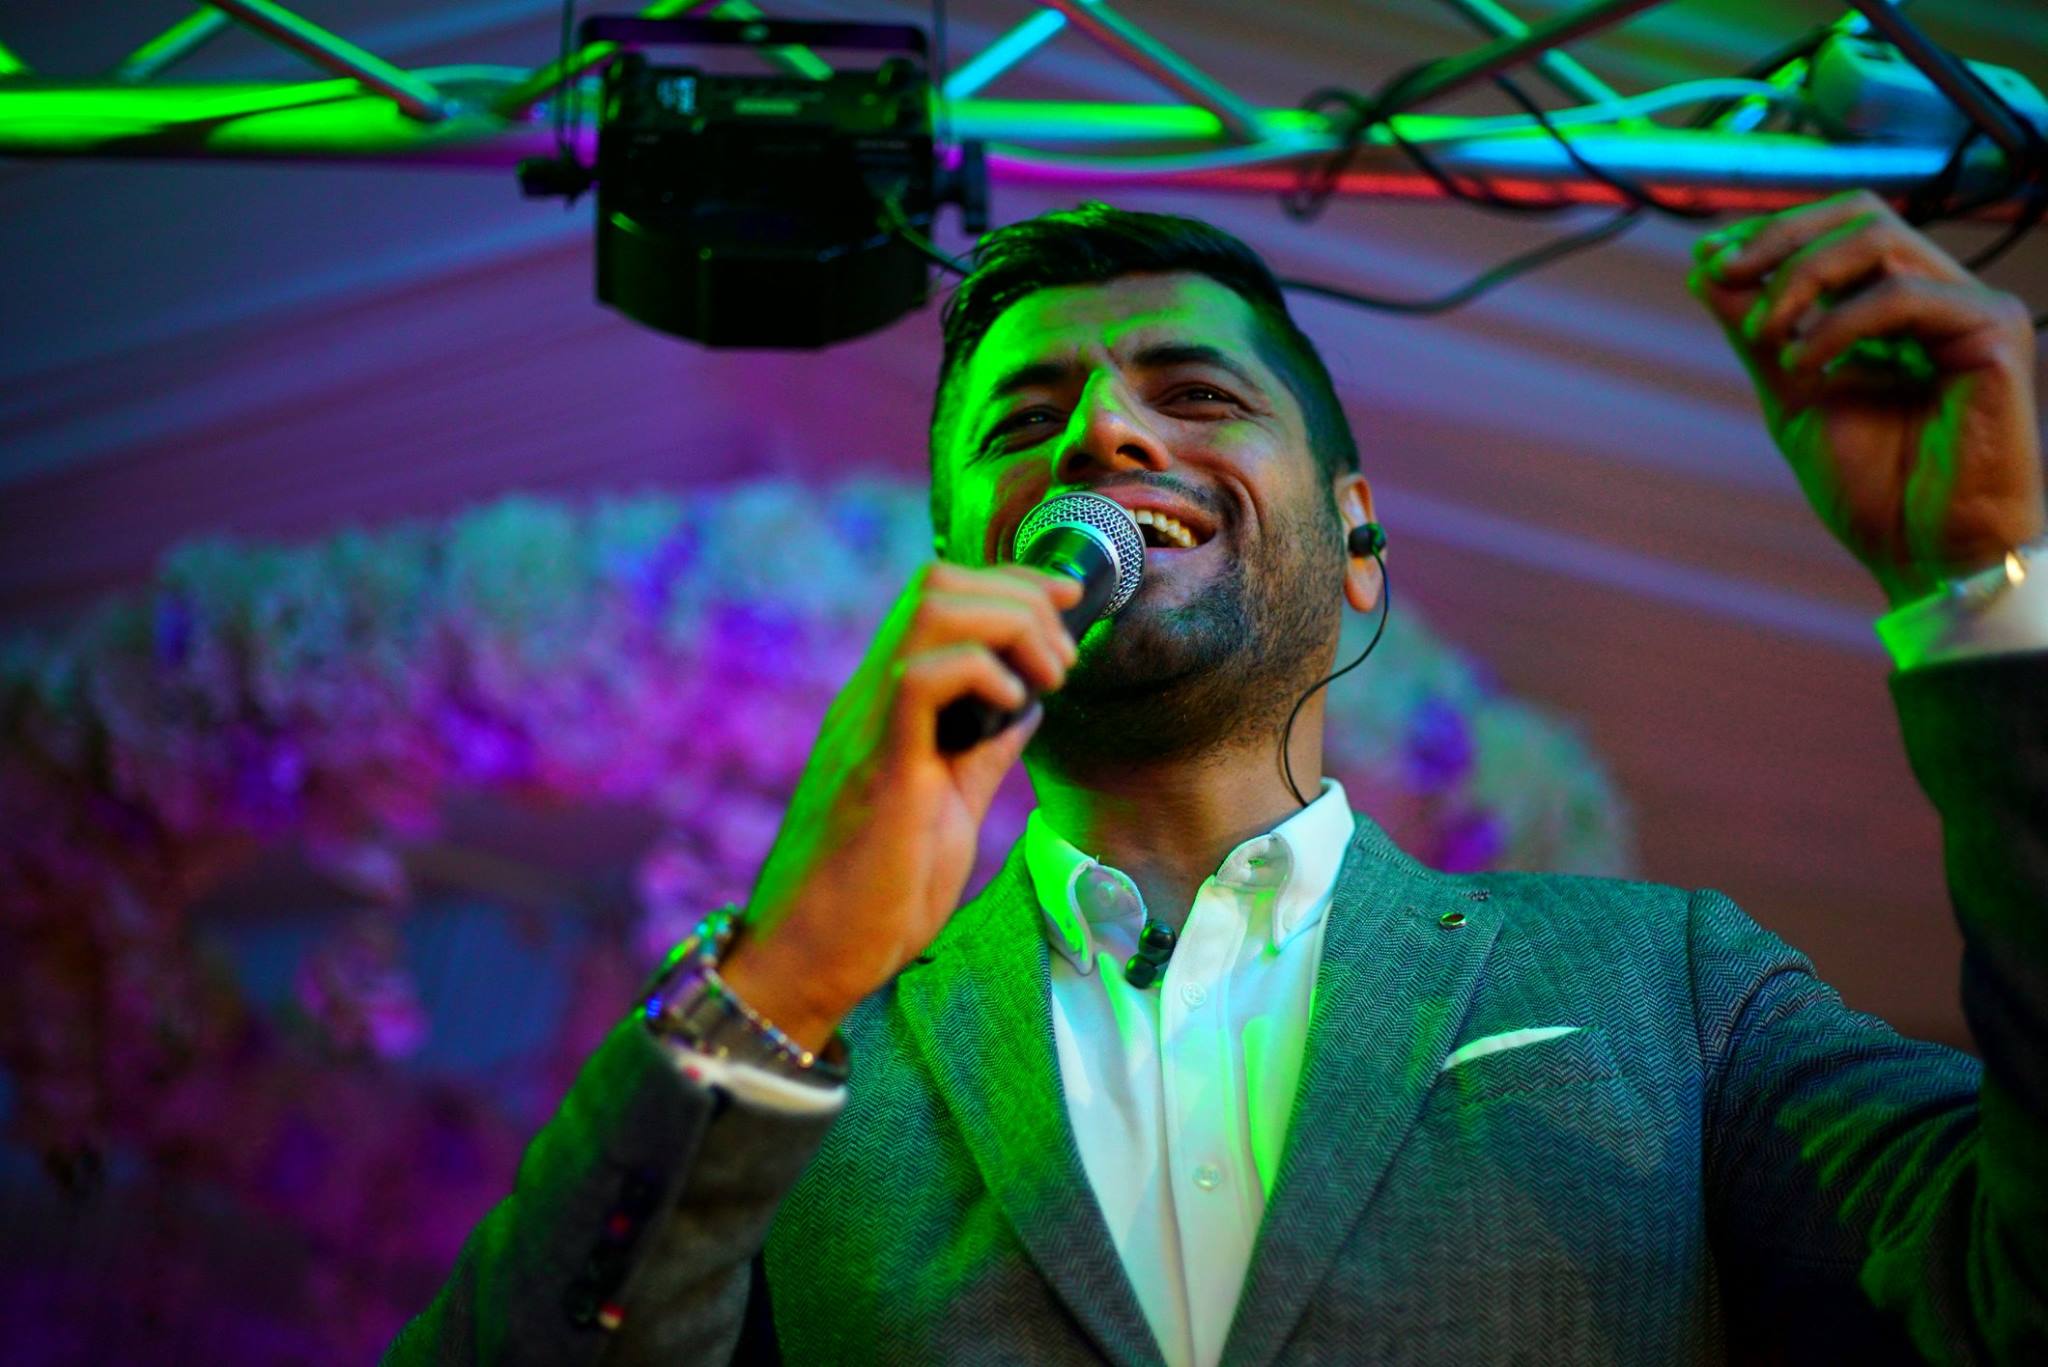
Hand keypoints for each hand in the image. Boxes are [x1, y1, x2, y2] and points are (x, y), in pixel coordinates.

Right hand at [718, 561, 1082, 1051]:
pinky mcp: (876, 767)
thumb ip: (983, 751)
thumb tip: (1029, 707)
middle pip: (938, 581)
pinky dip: (981, 673)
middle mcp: (868, 698)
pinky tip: (1014, 707)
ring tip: (1046, 678)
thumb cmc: (874, 895)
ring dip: (1010, 627)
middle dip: (1020, 597)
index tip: (1067, 601)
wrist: (811, 960)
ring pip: (931, 611)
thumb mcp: (952, 808)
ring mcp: (866, 725)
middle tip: (1062, 658)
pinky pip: (921, 680)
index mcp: (886, 704)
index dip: (1011, 583)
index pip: (940, 597)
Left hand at [1687, 189, 2042, 608]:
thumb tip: (1705, 270)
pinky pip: (1902, 296)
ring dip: (1798, 279)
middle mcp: (1942, 297)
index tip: (1708, 260)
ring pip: (1878, 240)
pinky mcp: (1995, 334)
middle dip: (1779, 237)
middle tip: (1723, 275)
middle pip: (1861, 214)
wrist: (1924, 554)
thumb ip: (1757, 333)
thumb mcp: (1793, 395)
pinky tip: (1804, 366)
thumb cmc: (1873, 489)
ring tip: (1763, 336)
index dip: (1771, 232)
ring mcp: (1973, 311)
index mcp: (1900, 307)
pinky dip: (1837, 324)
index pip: (1841, 230)